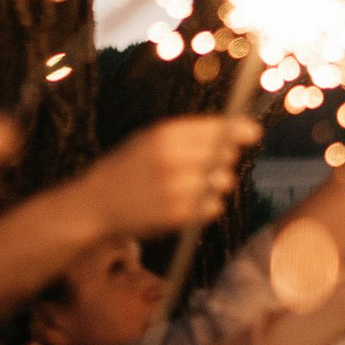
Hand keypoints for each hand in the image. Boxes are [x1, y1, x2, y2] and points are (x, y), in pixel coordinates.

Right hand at [77, 116, 259, 237]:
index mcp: (163, 136)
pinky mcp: (179, 215)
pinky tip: (184, 203)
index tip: (252, 132)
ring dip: (215, 184)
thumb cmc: (126, 169)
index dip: (241, 130)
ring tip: (189, 185)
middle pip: (226, 155)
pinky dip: (206, 205)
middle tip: (201, 165)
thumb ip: (189, 135)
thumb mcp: (147, 140)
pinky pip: (214, 206)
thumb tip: (243, 131)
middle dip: (223, 159)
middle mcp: (172, 159)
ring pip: (224, 182)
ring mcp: (176, 188)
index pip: (219, 129)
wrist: (92, 206)